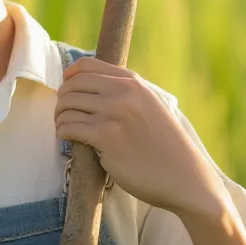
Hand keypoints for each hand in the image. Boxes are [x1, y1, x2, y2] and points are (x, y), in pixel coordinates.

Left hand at [54, 57, 228, 217]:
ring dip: (59, 117)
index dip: (69, 76)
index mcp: (133, 83)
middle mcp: (123, 93)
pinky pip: (70, 127)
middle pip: (73, 85)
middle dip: (62, 99)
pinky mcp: (106, 137)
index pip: (87, 65)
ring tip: (63, 127)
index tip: (65, 88)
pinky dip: (62, 132)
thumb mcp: (151, 107)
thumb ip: (126, 94)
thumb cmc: (166, 148)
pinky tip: (66, 139)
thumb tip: (90, 88)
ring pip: (68, 106)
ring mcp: (114, 114)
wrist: (186, 178)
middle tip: (62, 114)